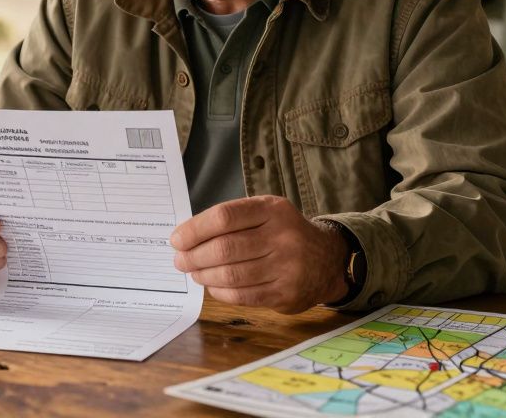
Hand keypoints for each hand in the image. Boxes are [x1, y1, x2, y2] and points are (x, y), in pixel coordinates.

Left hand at [170, 195, 347, 313]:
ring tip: (194, 273)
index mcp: (273, 210)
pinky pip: (242, 295)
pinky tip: (213, 286)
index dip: (195, 229)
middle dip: (194, 256)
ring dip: (204, 275)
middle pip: (225, 248)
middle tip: (180, 261)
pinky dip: (220, 292)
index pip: (225, 217)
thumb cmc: (284, 234)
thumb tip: (186, 237)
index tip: (177, 239)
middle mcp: (282, 236)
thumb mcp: (266, 213)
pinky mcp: (286, 293)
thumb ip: (232, 220)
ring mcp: (286, 267)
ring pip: (231, 274)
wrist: (328, 260)